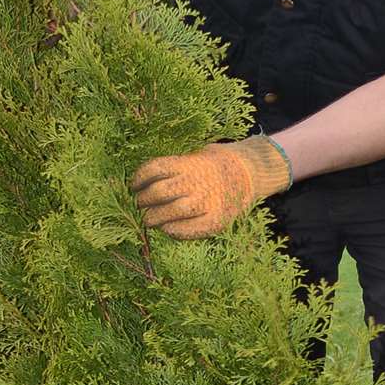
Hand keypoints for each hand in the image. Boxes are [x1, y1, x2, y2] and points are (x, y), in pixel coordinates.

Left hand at [130, 135, 292, 238]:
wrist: (251, 173)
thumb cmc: (217, 163)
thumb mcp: (197, 153)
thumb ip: (175, 164)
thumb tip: (146, 177)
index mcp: (189, 162)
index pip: (154, 169)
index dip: (139, 179)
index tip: (134, 185)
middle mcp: (196, 182)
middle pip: (157, 193)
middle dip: (142, 201)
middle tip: (140, 204)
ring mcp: (205, 203)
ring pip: (168, 214)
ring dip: (153, 218)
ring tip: (149, 219)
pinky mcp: (214, 221)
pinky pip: (185, 231)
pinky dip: (171, 231)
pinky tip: (168, 228)